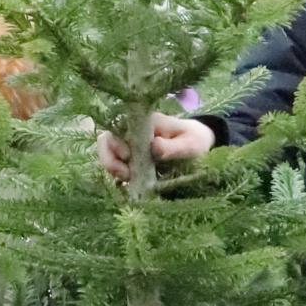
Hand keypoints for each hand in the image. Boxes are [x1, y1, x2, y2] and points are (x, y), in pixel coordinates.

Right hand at [94, 114, 216, 184]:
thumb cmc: (195, 140)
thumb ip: (173, 147)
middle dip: (110, 159)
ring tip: (128, 180)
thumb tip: (154, 146)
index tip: (127, 157)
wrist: (199, 144)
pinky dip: (118, 175)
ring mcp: (130, 144)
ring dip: (113, 168)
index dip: (116, 143)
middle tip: (125, 175)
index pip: (119, 127)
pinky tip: (130, 183)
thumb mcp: (190, 144)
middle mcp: (133, 131)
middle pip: (107, 140)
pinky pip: (116, 164)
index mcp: (145, 122)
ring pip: (108, 153)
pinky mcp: (131, 157)